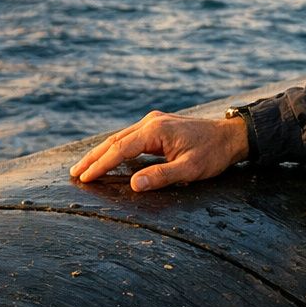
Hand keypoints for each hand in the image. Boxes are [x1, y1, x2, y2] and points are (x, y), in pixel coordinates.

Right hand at [69, 110, 249, 191]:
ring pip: (121, 137)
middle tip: (74, 173)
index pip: (120, 149)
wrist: (231, 136)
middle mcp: (151, 122)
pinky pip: (131, 137)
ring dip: (102, 152)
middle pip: (114, 140)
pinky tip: (109, 157)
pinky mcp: (158, 125)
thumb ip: (162, 176)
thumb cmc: (213, 154)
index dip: (100, 165)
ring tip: (84, 166)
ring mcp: (154, 121)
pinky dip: (116, 147)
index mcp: (155, 130)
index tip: (84, 178)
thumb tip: (133, 185)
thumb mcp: (190, 170)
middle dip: (93, 157)